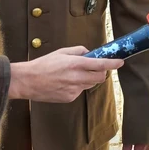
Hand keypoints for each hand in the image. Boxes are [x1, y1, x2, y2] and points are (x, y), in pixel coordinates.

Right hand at [8, 46, 123, 101]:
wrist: (28, 81)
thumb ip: (78, 51)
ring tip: (71, 75)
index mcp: (75, 64)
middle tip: (94, 68)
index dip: (113, 63)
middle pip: (100, 78)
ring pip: (89, 85)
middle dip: (101, 73)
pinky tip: (64, 83)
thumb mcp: (61, 52)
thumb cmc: (43, 64)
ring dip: (87, 79)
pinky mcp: (70, 98)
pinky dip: (77, 86)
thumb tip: (90, 53)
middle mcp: (77, 78)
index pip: (100, 64)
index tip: (120, 62)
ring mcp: (74, 90)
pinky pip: (79, 91)